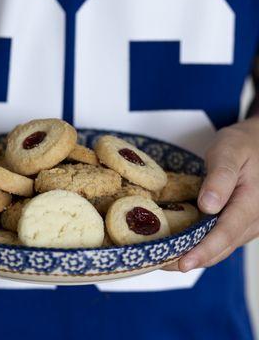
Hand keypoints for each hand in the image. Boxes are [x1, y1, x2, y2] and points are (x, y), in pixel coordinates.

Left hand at [165, 117, 258, 271]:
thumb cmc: (242, 144)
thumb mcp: (229, 152)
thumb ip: (220, 178)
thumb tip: (208, 206)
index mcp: (251, 203)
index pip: (226, 233)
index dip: (203, 251)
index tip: (182, 263)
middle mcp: (253, 219)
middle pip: (222, 247)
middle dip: (193, 259)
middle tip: (160, 264)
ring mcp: (248, 223)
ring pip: (222, 247)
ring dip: (196, 256)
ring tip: (165, 258)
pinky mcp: (240, 221)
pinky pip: (222, 239)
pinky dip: (202, 245)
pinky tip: (181, 244)